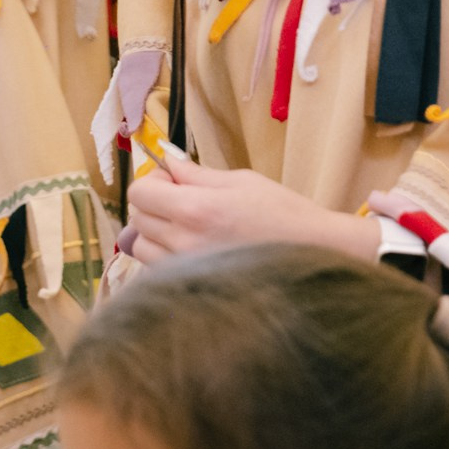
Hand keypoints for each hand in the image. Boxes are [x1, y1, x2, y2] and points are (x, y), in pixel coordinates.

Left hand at [122, 152, 376, 265]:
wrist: (311, 255)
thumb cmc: (282, 214)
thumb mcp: (241, 182)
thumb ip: (197, 175)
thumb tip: (168, 162)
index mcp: (195, 209)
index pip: (140, 193)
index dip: (152, 181)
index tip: (171, 179)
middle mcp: (182, 242)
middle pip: (137, 218)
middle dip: (154, 203)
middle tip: (182, 199)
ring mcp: (183, 269)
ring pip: (141, 246)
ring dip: (155, 231)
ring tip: (186, 226)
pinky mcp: (189, 286)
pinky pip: (156, 267)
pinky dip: (164, 254)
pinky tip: (191, 247)